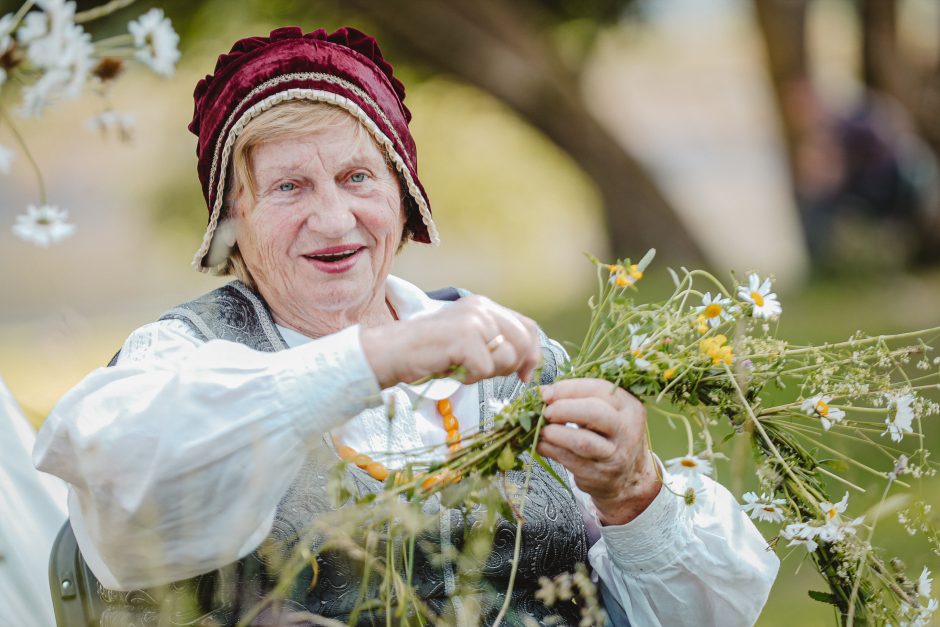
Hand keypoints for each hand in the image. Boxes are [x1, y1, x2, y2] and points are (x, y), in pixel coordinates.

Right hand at [361, 295, 541, 387]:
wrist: (390, 352)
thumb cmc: (426, 353)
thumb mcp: (466, 340)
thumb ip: (493, 342)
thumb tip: (527, 363)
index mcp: (483, 306)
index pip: (527, 327)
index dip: (532, 354)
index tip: (523, 376)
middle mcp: (481, 308)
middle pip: (523, 343)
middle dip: (510, 367)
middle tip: (483, 373)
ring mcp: (473, 321)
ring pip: (507, 358)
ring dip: (486, 373)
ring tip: (460, 368)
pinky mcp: (464, 338)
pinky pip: (484, 370)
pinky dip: (468, 379)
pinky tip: (450, 371)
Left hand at [537, 378, 660, 525]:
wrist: (628, 476)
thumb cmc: (608, 435)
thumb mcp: (604, 412)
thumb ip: (577, 398)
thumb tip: (543, 392)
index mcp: (630, 406)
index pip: (599, 389)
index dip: (568, 388)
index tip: (546, 393)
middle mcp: (627, 430)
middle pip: (594, 412)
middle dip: (563, 409)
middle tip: (546, 412)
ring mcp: (615, 455)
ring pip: (581, 441)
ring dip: (555, 433)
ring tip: (542, 429)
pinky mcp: (599, 475)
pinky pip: (570, 460)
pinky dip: (551, 449)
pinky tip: (542, 444)